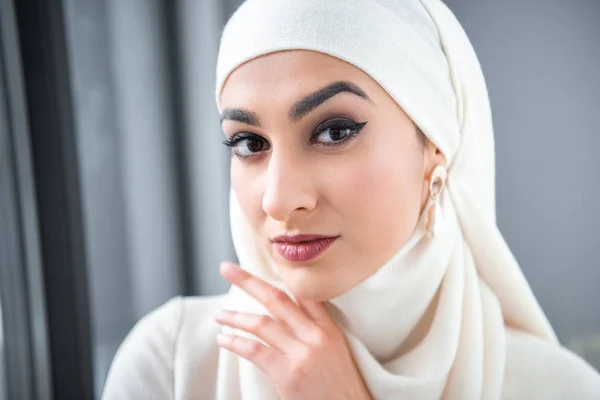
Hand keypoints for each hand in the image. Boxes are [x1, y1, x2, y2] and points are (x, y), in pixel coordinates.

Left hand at [214, 261, 371, 399]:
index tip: (259, 264)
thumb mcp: (337, 352)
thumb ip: (315, 332)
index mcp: (329, 328)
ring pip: (261, 323)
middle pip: (276, 298)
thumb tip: (287, 320)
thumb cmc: (340, 387)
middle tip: (227, 269)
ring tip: (219, 315)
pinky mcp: (288, 373)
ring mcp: (302, 353)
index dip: (280, 276)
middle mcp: (316, 335)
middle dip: (248, 281)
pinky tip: (223, 340)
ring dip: (235, 317)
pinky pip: (255, 350)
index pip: (303, 293)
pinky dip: (235, 343)